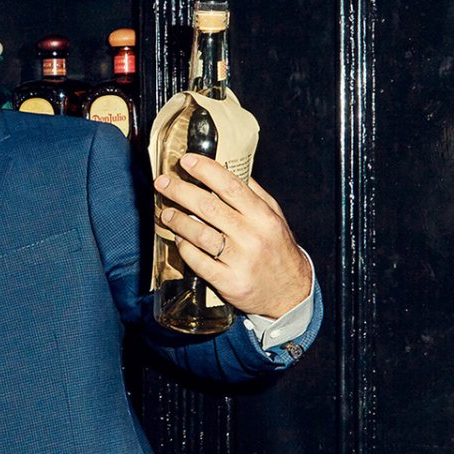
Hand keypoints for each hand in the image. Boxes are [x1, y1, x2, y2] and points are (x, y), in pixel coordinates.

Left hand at [155, 154, 311, 317]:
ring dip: (178, 220)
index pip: (231, 186)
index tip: (187, 160)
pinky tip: (179, 239)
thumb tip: (228, 169)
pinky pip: (199, 262)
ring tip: (166, 212)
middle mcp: (252, 236)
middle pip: (209, 207)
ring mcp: (240, 261)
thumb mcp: (274, 217)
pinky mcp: (229, 282)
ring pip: (200, 234)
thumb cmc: (278, 249)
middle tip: (163, 182)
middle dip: (181, 191)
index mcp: (263, 217)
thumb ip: (254, 194)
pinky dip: (185, 248)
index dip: (206, 171)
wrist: (290, 292)